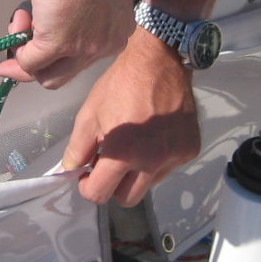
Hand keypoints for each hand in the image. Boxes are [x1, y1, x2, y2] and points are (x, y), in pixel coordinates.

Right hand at [0, 0, 132, 89]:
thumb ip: (79, 12)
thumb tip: (51, 17)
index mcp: (119, 30)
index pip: (86, 57)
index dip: (60, 54)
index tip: (40, 45)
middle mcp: (106, 45)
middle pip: (67, 73)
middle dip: (37, 66)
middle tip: (14, 56)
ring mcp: (83, 48)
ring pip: (49, 76)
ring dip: (25, 59)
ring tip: (16, 26)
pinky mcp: (58, 44)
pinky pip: (31, 62)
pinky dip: (18, 53)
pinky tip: (15, 27)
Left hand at [61, 30, 201, 205]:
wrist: (160, 62)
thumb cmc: (120, 85)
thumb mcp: (89, 114)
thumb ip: (77, 149)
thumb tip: (71, 171)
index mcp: (123, 154)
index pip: (100, 194)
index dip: (88, 187)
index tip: (88, 175)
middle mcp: (152, 162)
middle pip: (127, 199)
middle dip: (114, 186)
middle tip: (109, 164)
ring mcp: (174, 157)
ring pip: (149, 184)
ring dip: (137, 173)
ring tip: (134, 144)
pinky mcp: (190, 150)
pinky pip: (168, 168)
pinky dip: (157, 160)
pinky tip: (154, 136)